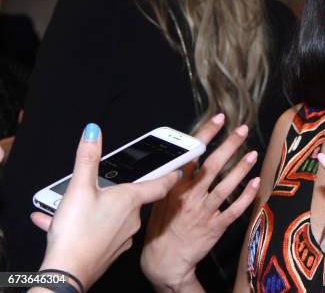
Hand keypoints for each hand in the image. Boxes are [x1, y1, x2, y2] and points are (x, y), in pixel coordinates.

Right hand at [31, 124, 180, 290]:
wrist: (68, 274)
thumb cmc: (76, 232)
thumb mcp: (79, 188)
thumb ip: (87, 158)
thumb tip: (93, 132)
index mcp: (131, 199)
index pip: (161, 183)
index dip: (170, 172)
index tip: (178, 166)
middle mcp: (133, 218)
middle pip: (133, 198)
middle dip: (120, 190)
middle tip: (103, 184)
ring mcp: (124, 237)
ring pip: (114, 215)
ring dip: (97, 208)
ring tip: (74, 207)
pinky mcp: (111, 251)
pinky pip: (102, 232)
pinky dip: (87, 226)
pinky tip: (62, 226)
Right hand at [141, 114, 259, 291]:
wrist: (164, 261)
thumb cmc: (162, 227)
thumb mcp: (160, 198)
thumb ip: (172, 178)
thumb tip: (184, 155)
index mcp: (175, 186)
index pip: (192, 154)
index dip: (206, 134)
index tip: (219, 119)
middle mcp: (190, 196)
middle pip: (213, 165)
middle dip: (229, 145)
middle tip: (242, 130)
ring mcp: (204, 211)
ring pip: (226, 186)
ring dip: (241, 168)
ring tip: (253, 153)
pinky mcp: (215, 226)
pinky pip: (234, 209)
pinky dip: (246, 196)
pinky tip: (255, 182)